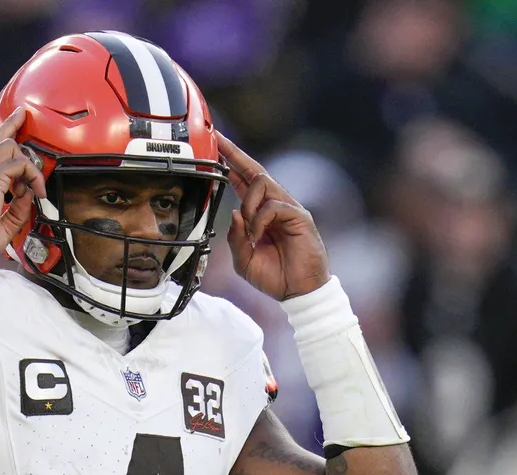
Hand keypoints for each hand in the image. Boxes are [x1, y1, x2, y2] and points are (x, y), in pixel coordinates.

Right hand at [0, 107, 47, 261]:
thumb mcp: (1, 224)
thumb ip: (16, 208)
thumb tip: (29, 194)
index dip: (0, 140)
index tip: (12, 132)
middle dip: (11, 124)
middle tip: (21, 115)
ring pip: (9, 146)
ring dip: (27, 162)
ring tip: (36, 183)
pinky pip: (19, 165)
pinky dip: (32, 175)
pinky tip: (36, 190)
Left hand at [217, 132, 329, 299]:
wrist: (299, 292)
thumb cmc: (275, 277)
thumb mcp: (244, 261)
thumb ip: (236, 238)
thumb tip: (235, 213)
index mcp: (260, 214)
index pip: (244, 182)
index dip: (231, 163)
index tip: (217, 145)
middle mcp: (275, 206)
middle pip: (255, 171)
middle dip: (235, 155)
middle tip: (218, 141)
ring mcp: (289, 209)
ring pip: (262, 183)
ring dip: (248, 203)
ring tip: (249, 228)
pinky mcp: (300, 216)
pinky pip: (273, 206)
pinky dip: (259, 221)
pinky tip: (258, 237)